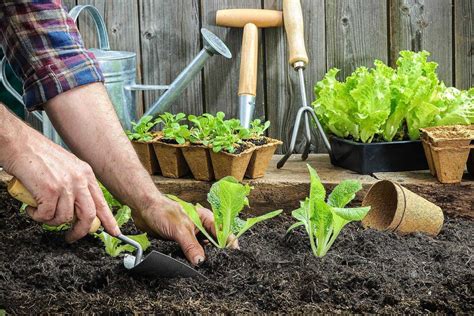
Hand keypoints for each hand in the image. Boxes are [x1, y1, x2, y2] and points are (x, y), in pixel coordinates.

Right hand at [2, 128, 119, 241]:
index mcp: (86, 174)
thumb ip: (75, 185)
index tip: (115, 232)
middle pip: (89, 215)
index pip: (101, 202)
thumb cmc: (37, 155)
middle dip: (80, 231)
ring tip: (40, 213)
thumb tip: (76, 208)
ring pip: (64, 218)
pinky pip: (46, 215)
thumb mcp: (66, 167)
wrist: (18, 144)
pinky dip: (37, 216)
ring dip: (50, 221)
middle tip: (71, 237)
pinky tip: (31, 208)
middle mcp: (80, 179)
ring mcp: (66, 185)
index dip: (109, 220)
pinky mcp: (50, 190)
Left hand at [132, 196, 237, 265]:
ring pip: (203, 249)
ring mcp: (192, 235)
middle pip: (215, 242)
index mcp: (206, 218)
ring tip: (208, 269)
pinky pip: (191, 253)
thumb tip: (200, 261)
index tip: (232, 256)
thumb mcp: (180, 229)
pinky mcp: (182, 242)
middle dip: (217, 253)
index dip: (229, 243)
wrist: (144, 210)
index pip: (223, 232)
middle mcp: (201, 227)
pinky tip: (193, 266)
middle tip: (220, 266)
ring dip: (204, 258)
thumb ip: (191, 245)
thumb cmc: (163, 211)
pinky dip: (192, 259)